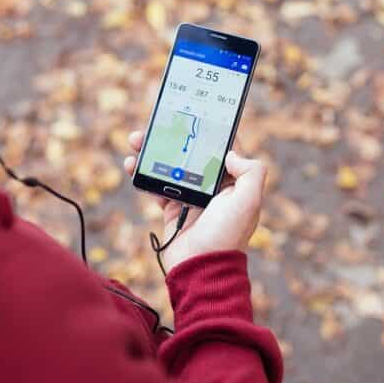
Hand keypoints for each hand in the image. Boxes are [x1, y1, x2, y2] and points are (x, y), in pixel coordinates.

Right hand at [123, 131, 266, 272]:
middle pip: (191, 153)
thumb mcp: (249, 201)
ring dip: (152, 151)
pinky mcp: (172, 209)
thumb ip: (251, 171)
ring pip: (170, 166)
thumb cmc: (226, 236)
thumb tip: (232, 152)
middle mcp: (213, 188)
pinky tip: (132, 165)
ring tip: (136, 141)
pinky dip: (142, 174)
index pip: (224, 148)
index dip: (211, 131)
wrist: (200, 269)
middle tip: (157, 124)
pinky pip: (155, 186)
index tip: (197, 113)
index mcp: (233, 183)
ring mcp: (191, 197)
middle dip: (174, 137)